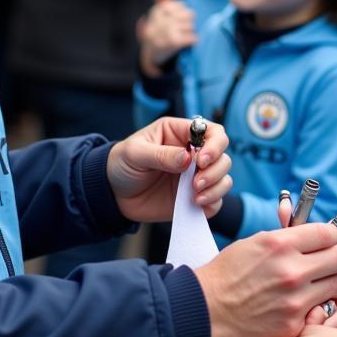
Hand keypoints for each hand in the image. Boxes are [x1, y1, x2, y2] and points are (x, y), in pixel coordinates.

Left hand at [107, 117, 231, 222]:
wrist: (113, 194)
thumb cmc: (121, 164)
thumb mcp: (135, 154)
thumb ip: (161, 154)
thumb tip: (188, 158)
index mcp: (180, 133)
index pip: (213, 132)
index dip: (214, 145)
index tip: (201, 161)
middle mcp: (193, 154)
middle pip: (223, 156)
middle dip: (215, 170)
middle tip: (195, 183)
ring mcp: (195, 176)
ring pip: (224, 178)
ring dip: (216, 187)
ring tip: (195, 196)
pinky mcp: (194, 197)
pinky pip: (216, 200)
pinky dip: (212, 202)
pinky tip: (195, 204)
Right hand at [139, 0, 195, 75]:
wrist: (151, 55)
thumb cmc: (157, 28)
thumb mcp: (158, 9)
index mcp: (157, 9)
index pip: (181, 7)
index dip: (180, 14)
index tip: (171, 22)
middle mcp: (160, 18)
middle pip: (188, 14)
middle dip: (186, 22)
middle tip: (176, 30)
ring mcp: (165, 30)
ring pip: (191, 25)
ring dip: (188, 32)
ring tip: (178, 36)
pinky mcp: (173, 42)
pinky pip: (194, 37)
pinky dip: (192, 41)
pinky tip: (184, 44)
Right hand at [194, 223, 336, 336]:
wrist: (206, 310)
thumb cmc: (227, 273)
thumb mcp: (254, 243)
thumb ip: (284, 235)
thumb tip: (304, 225)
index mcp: (281, 244)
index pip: (327, 233)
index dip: (334, 236)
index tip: (335, 240)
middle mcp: (292, 269)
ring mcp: (296, 299)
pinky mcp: (295, 323)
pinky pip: (323, 311)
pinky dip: (325, 307)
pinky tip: (319, 306)